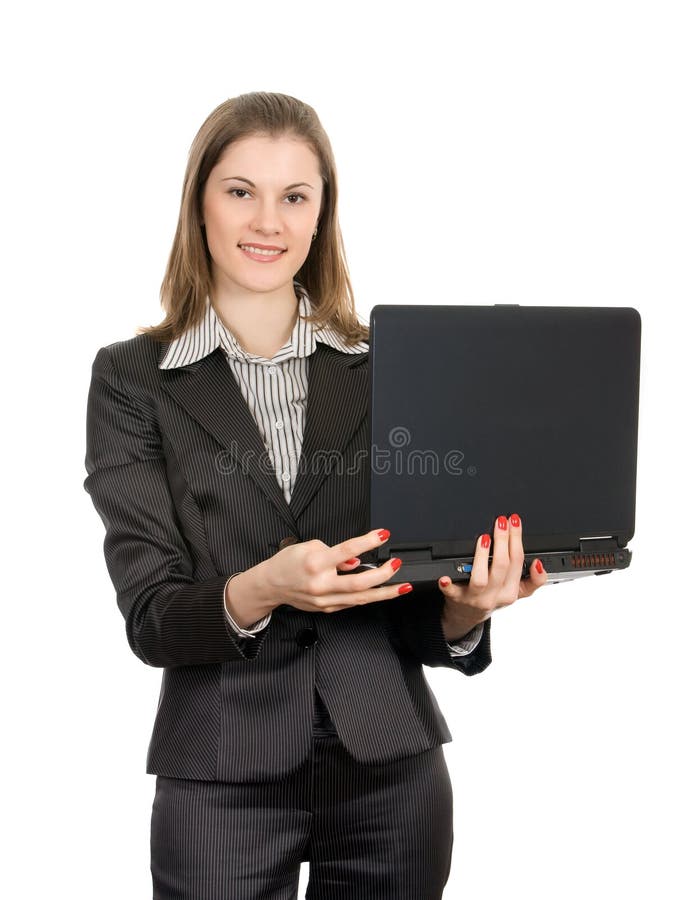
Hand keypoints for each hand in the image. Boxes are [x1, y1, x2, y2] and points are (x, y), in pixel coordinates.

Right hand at [229, 528, 412, 620]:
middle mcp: (321, 584)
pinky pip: (352, 603)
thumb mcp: (309, 546)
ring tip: (402, 586)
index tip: (383, 535)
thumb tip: (355, 560)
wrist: (271, 584)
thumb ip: (335, 553)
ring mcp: (325, 599)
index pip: (347, 551)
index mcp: (315, 563)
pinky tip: (381, 592)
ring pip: (360, 599)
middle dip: (382, 574)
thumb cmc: (288, 563)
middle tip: (396, 564)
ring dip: (384, 593)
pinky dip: (368, 597)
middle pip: (359, 583)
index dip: (367, 542)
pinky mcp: (327, 608)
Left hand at [438, 513, 547, 640]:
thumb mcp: (518, 591)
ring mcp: (475, 597)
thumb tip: (539, 564)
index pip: (518, 562)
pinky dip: (448, 585)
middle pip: (502, 566)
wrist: (468, 615)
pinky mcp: (457, 599)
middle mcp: (495, 595)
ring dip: (482, 557)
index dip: (517, 539)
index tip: (514, 521)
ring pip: (481, 578)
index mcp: (511, 591)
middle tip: (500, 522)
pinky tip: (445, 577)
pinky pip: (452, 592)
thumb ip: (534, 580)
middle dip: (503, 540)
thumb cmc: (492, 597)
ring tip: (484, 539)